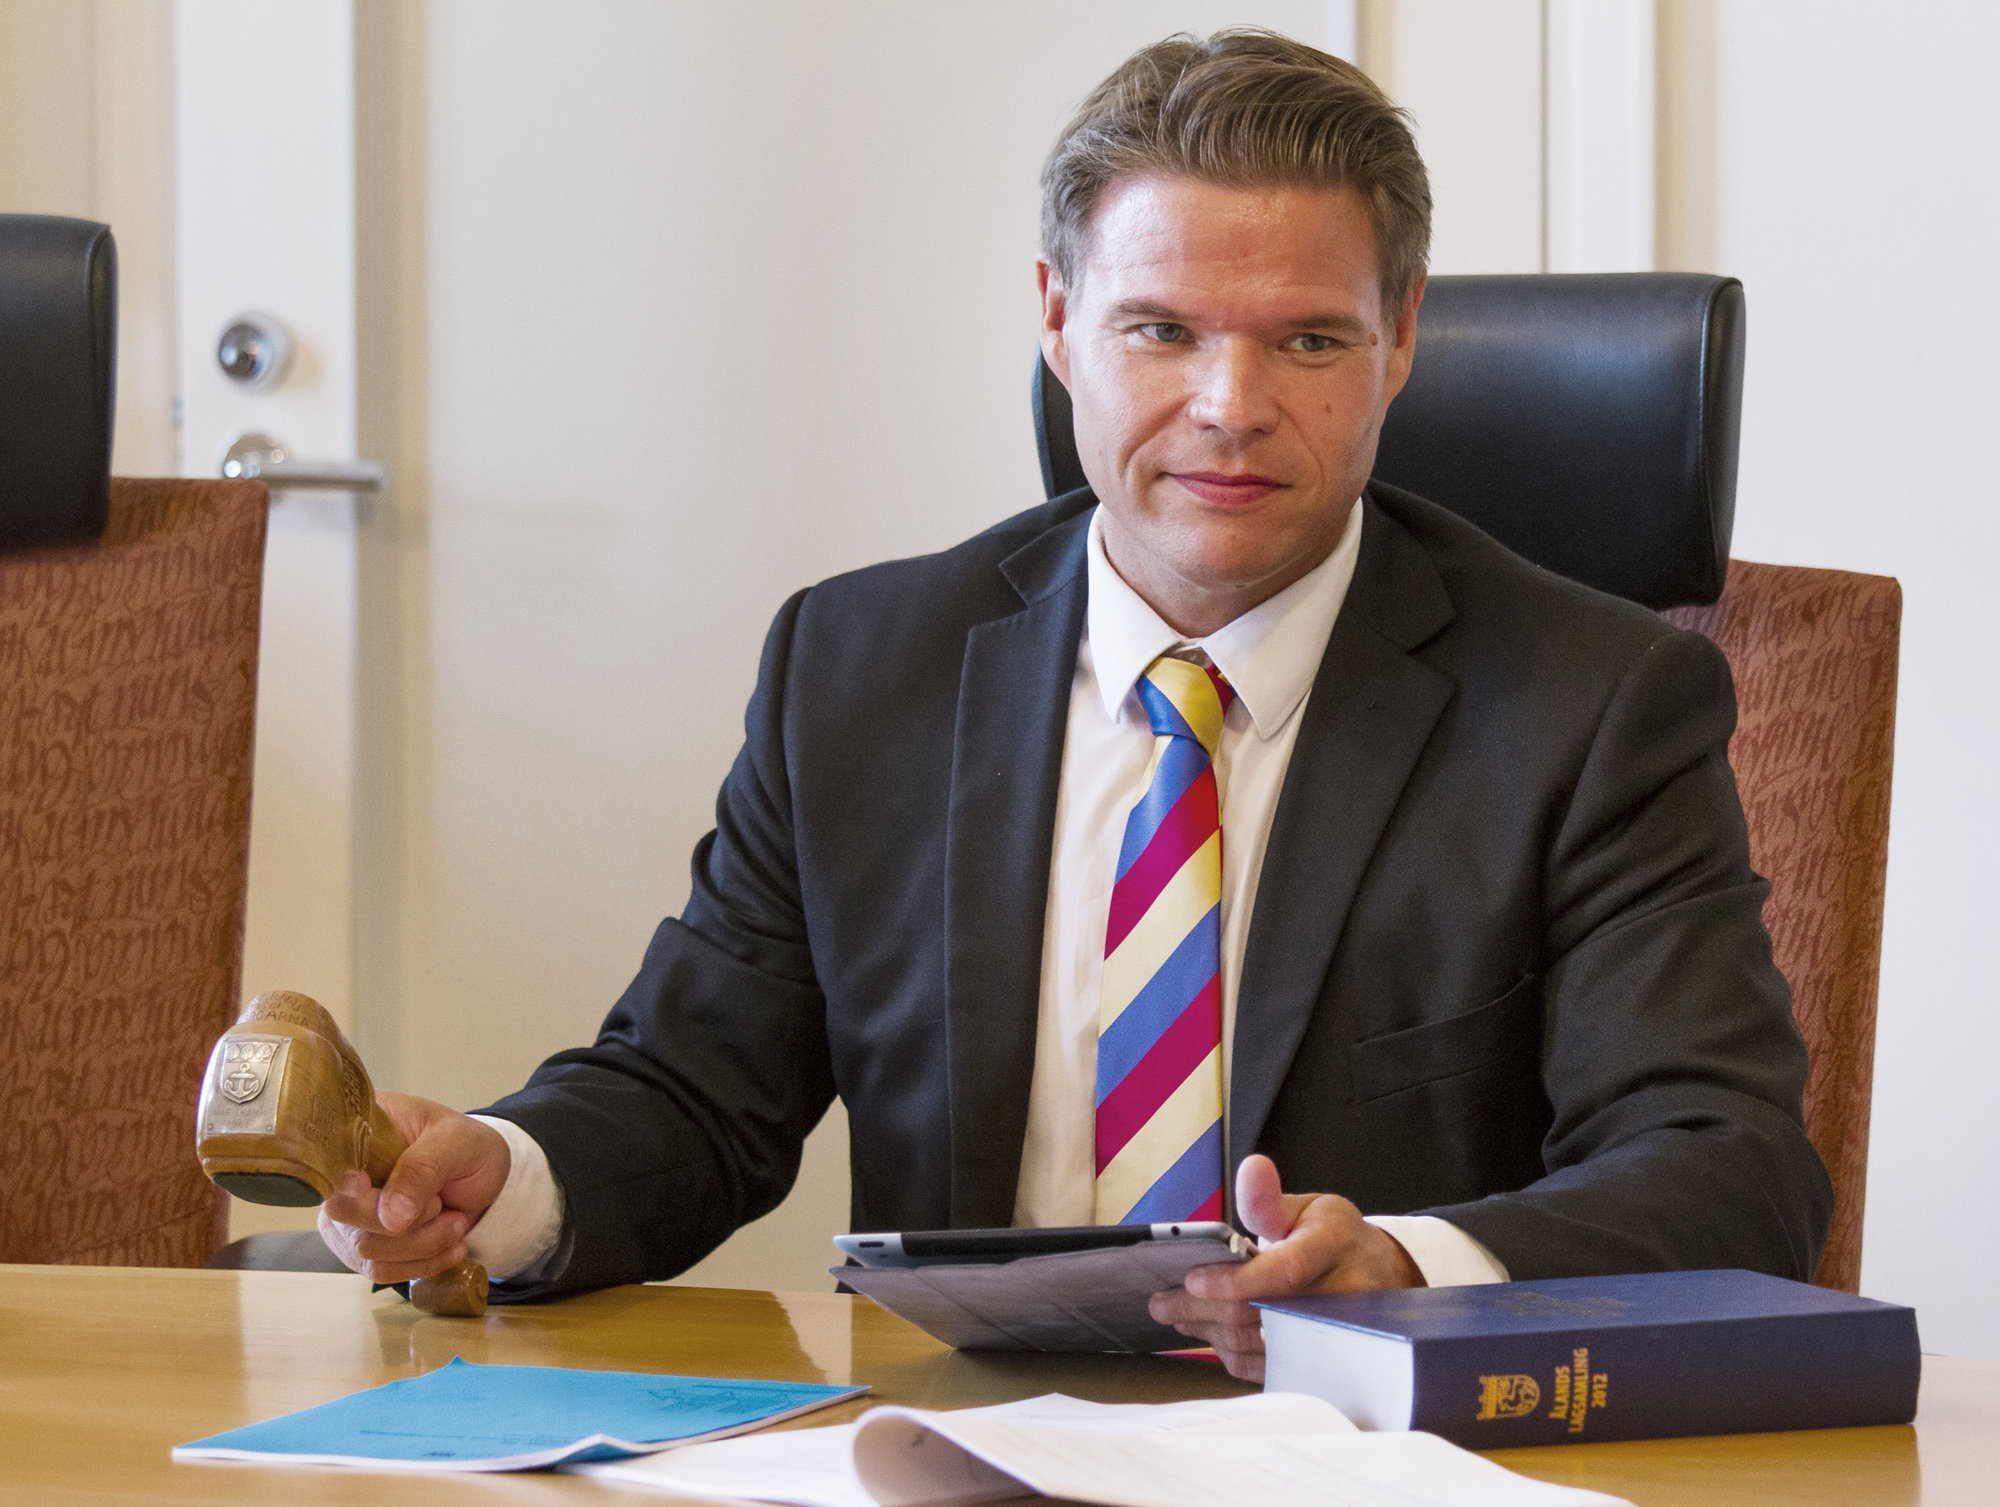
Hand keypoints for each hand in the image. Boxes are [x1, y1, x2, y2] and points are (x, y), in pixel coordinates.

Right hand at [317, 1092, 510, 1283]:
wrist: (485, 1174)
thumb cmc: (465, 1145)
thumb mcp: (454, 1142)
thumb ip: (421, 1171)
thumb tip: (390, 1218)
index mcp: (356, 1133)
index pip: (327, 1163)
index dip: (342, 1183)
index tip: (365, 1185)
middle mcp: (343, 1176)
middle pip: (344, 1217)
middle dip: (406, 1221)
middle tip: (441, 1204)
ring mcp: (350, 1214)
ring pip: (366, 1251)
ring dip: (422, 1245)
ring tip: (454, 1222)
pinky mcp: (366, 1245)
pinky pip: (381, 1270)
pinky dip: (422, 1264)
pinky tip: (451, 1246)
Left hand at [1148, 1154, 1423, 1380]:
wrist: (1380, 1282)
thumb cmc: (1335, 1241)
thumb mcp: (1309, 1208)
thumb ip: (1269, 1200)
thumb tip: (1252, 1169)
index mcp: (1332, 1247)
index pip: (1284, 1271)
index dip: (1235, 1281)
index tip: (1192, 1279)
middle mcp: (1336, 1298)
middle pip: (1259, 1314)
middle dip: (1201, 1309)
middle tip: (1162, 1302)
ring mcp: (1328, 1337)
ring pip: (1256, 1345)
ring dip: (1207, 1332)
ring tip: (1176, 1314)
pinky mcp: (1316, 1362)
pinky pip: (1265, 1369)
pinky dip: (1228, 1352)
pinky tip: (1209, 1334)